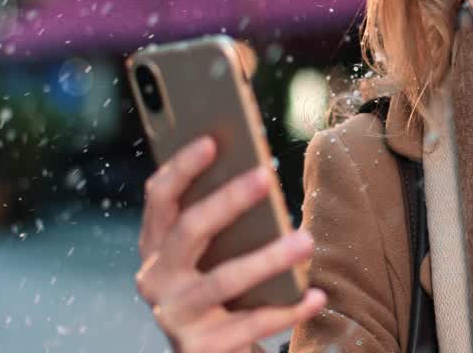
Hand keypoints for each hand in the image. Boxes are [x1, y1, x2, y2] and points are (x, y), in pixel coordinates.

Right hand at [135, 135, 326, 351]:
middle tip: (265, 176)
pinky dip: (287, 310)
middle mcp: (156, 280)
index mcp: (157, 246)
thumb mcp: (215, 255)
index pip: (160, 198)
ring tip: (307, 241)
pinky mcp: (200, 349)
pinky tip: (316, 296)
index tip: (213, 140)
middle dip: (227, 200)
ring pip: (223, 280)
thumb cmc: (224, 291)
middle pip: (188, 231)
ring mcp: (175, 316)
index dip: (181, 167)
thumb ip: (225, 221)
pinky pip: (250, 325)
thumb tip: (261, 174)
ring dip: (268, 258)